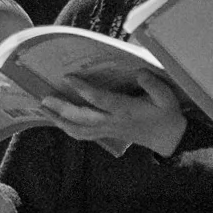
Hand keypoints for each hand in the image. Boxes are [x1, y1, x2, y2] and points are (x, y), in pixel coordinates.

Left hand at [41, 72, 185, 154]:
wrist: (169, 139)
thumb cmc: (166, 114)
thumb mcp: (166, 97)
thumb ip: (153, 84)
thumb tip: (139, 73)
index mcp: (125, 110)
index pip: (100, 100)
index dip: (83, 89)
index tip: (68, 77)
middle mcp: (112, 122)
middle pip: (82, 118)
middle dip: (62, 109)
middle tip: (44, 98)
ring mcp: (108, 130)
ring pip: (79, 130)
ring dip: (59, 121)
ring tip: (44, 109)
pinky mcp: (106, 134)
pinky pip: (83, 134)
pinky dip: (68, 128)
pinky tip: (57, 120)